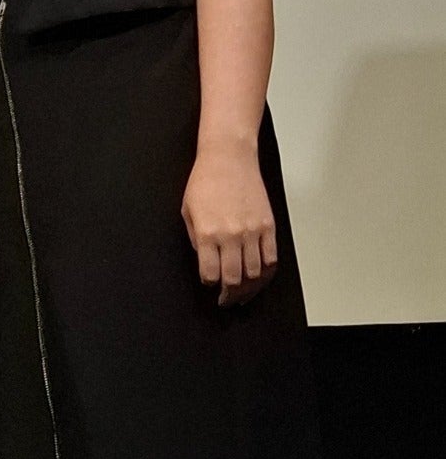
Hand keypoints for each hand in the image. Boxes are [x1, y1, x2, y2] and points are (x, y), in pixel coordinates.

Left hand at [182, 143, 277, 306]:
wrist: (228, 159)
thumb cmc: (205, 180)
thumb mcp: (188, 211)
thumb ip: (196, 239)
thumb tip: (205, 260)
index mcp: (207, 233)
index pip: (211, 274)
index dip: (210, 284)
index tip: (211, 285)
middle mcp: (231, 235)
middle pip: (234, 279)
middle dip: (230, 294)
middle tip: (228, 299)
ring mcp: (252, 231)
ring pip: (255, 273)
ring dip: (249, 287)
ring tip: (244, 292)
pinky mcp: (268, 226)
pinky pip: (271, 258)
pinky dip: (267, 272)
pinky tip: (260, 276)